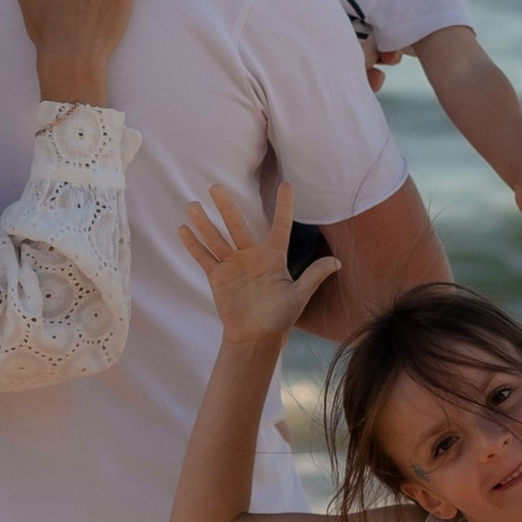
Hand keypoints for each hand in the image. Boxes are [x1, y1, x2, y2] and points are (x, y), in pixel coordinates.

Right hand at [177, 180, 340, 341]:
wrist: (255, 336)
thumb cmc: (280, 317)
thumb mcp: (298, 297)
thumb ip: (313, 277)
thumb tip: (337, 262)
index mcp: (273, 257)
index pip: (280, 226)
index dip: (284, 206)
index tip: (287, 184)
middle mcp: (251, 256)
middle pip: (238, 226)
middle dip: (227, 207)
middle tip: (217, 187)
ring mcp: (233, 264)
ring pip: (216, 239)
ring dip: (204, 223)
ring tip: (193, 205)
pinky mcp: (218, 276)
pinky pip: (204, 258)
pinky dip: (193, 245)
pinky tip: (183, 229)